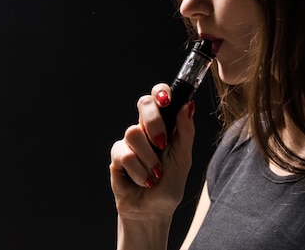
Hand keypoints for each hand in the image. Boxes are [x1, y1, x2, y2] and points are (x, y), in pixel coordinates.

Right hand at [109, 83, 195, 220]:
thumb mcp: (183, 159)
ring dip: (148, 159)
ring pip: (133, 132)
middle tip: (161, 143)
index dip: (160, 92)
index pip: (158, 97)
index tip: (166, 100)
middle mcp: (145, 129)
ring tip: (155, 175)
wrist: (153, 212)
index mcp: (163, 125)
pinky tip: (144, 181)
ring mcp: (129, 142)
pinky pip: (124, 155)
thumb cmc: (169, 185)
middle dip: (154, 122)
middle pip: (143, 103)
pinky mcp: (116, 157)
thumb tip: (188, 105)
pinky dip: (139, 172)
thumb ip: (186, 132)